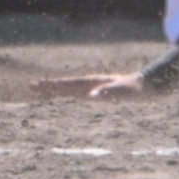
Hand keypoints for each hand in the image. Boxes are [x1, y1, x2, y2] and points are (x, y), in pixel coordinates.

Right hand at [33, 72, 149, 99]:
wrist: (146, 86)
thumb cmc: (134, 89)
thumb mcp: (121, 92)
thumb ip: (108, 93)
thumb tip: (91, 96)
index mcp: (93, 82)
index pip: (69, 84)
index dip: (54, 85)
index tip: (39, 84)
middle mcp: (91, 83)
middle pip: (66, 84)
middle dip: (49, 86)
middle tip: (31, 85)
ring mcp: (94, 86)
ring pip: (71, 88)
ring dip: (57, 89)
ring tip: (43, 88)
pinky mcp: (99, 91)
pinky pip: (80, 92)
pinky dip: (69, 93)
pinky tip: (67, 95)